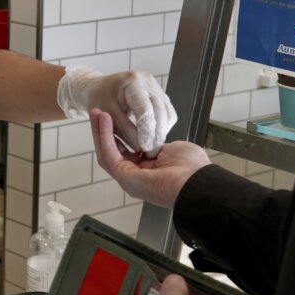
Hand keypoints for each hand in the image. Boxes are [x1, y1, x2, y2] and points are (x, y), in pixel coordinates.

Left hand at [57, 66, 176, 155]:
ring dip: (161, 132)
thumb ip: (125, 130)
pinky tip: (152, 136)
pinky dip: (162, 127)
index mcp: (132, 83)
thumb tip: (141, 147)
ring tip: (150, 146)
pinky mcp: (161, 95)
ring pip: (168, 114)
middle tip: (149, 152)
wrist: (101, 88)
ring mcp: (157, 87)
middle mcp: (148, 82)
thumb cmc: (100, 99)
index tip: (144, 147)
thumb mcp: (107, 115)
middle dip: (155, 134)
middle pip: (160, 111)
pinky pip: (168, 114)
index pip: (145, 109)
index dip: (146, 131)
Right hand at [90, 109, 209, 207]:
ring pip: (106, 151)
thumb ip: (155, 144)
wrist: (198, 181)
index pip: (124, 151)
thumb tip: (148, 140)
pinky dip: (105, 135)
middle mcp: (134, 177)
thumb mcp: (171, 149)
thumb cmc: (192, 168)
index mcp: (146, 172)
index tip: (112, 117)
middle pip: (111, 151)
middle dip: (103, 130)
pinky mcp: (124, 176)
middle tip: (97, 113)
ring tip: (96, 113)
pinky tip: (103, 120)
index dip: (116, 133)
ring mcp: (127, 178)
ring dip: (100, 131)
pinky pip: (109, 152)